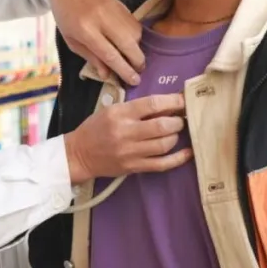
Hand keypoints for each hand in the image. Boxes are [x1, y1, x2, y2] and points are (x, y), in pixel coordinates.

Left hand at [49, 0, 144, 85]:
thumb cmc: (67, 18)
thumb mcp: (72, 41)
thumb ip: (91, 58)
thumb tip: (108, 75)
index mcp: (85, 30)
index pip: (109, 54)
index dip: (124, 69)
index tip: (134, 81)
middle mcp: (101, 19)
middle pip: (128, 44)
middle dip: (137, 61)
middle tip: (139, 72)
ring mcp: (114, 9)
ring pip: (135, 34)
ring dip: (138, 49)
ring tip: (133, 58)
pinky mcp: (122, 5)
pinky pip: (136, 24)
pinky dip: (137, 37)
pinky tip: (131, 43)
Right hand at [63, 93, 191, 183]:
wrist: (79, 154)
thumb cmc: (96, 128)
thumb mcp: (112, 110)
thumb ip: (136, 108)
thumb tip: (166, 105)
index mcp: (120, 114)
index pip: (152, 104)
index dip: (172, 101)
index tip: (183, 100)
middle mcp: (126, 132)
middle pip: (162, 126)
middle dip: (177, 121)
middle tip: (180, 118)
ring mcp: (130, 152)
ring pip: (164, 145)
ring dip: (176, 136)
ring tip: (176, 132)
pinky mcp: (133, 167)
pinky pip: (161, 164)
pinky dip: (178, 159)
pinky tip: (187, 153)